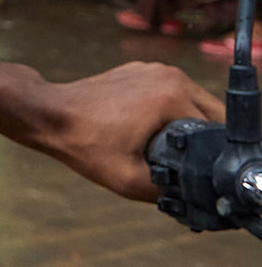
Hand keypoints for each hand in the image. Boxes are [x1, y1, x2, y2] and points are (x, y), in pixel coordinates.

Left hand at [18, 62, 225, 200]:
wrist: (48, 114)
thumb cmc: (81, 142)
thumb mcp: (128, 180)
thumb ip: (167, 190)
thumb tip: (192, 196)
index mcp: (173, 96)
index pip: (217, 130)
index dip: (211, 155)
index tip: (196, 169)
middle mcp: (170, 76)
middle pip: (212, 114)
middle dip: (204, 140)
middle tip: (183, 161)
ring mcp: (157, 70)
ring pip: (194, 103)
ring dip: (190, 126)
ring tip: (168, 147)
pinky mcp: (144, 71)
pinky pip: (173, 94)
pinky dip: (171, 111)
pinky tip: (153, 130)